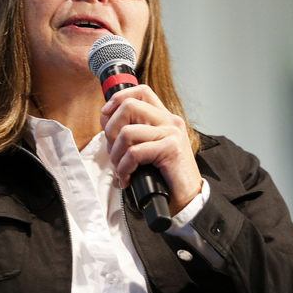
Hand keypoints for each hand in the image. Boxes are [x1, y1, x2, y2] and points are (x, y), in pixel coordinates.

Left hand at [100, 85, 202, 215]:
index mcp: (164, 118)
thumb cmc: (165, 177)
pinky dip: (124, 168)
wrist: (187, 200)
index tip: (106, 118)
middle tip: (113, 152)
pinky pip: (134, 153)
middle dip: (111, 129)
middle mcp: (170, 121)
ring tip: (120, 170)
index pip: (140, 92)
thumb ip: (134, 134)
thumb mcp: (148, 149)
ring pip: (127, 132)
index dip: (118, 99)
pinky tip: (127, 179)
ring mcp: (172, 133)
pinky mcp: (171, 149)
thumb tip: (107, 123)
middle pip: (129, 106)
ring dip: (115, 155)